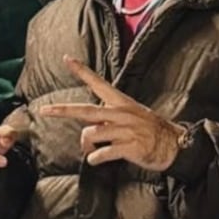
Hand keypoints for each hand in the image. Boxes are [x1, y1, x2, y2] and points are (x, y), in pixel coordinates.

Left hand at [40, 55, 185, 171]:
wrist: (174, 145)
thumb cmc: (150, 130)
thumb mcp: (131, 115)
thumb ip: (109, 118)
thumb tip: (90, 128)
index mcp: (120, 102)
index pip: (98, 83)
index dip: (82, 71)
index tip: (68, 59)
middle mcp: (120, 113)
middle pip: (85, 111)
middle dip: (63, 111)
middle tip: (44, 110)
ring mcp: (124, 130)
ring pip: (91, 134)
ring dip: (87, 146)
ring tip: (92, 151)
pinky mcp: (128, 147)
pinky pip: (102, 153)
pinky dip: (95, 158)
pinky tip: (97, 159)